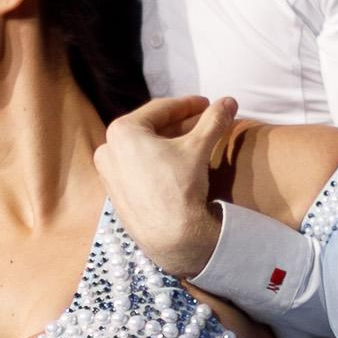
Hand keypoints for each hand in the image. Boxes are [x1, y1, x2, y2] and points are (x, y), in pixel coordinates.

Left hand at [94, 95, 234, 282]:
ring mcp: (109, 174)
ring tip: (196, 142)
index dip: (188, 105)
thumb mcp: (199, 146)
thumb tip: (229, 101)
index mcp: (121, 131)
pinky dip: (158, 162)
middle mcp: (108, 150)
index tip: (207, 104)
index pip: (160, 109)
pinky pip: (138, 169)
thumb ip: (213, 120)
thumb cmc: (179, 187)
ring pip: (144, 149)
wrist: (171, 236)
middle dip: (180, 125)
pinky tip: (179, 164)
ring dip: (170, 143)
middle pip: (151, 129)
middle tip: (204, 122)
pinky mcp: (116, 195)